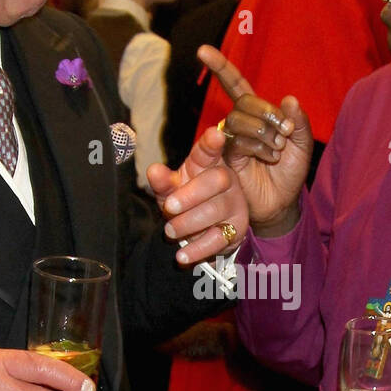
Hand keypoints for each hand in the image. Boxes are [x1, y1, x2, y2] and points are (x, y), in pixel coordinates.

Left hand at [146, 122, 249, 265]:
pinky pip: (218, 240)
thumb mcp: (171, 189)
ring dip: (190, 223)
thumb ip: (162, 181)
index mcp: (208, 164)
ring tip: (170, 231)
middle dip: (192, 194)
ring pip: (216, 211)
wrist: (203, 228)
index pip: (209, 151)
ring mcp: (235, 204)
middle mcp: (226, 180)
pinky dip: (199, 249)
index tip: (215, 135)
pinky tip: (183, 256)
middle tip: (169, 206)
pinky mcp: (236, 229)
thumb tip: (154, 171)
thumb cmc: (185, 200)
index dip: (212, 143)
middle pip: (217, 180)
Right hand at [197, 45, 313, 234]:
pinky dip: (258, 145)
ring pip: (238, 120)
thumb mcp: (302, 144)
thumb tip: (289, 99)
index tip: (202, 50)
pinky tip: (270, 157)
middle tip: (286, 131)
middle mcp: (240, 124)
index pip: (235, 84)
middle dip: (267, 112)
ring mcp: (231, 141)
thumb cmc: (290, 173)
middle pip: (243, 102)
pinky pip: (237, 141)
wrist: (283, 203)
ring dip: (263, 130)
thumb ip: (300, 121)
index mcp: (256, 114)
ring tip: (278, 148)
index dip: (220, 67)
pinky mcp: (228, 159)